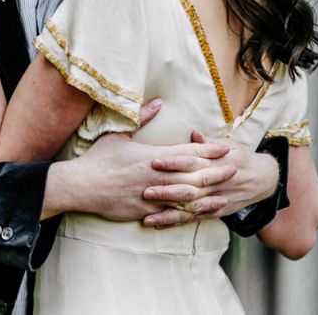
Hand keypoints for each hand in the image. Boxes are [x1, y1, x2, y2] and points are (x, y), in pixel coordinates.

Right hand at [42, 130, 234, 222]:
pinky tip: (199, 214)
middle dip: (216, 173)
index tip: (224, 148)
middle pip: (193, 176)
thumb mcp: (119, 133)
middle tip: (234, 170)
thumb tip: (157, 103)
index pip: (187, 153)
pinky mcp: (145, 211)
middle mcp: (156, 176)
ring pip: (186, 198)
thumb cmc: (99, 158)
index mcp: (152, 156)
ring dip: (208, 195)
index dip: (207, 150)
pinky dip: (188, 214)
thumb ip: (142, 117)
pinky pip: (172, 214)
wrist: (83, 185)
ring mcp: (152, 196)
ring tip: (225, 194)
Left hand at [142, 130, 278, 226]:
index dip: (174, 162)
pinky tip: (161, 224)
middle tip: (146, 192)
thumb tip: (194, 133)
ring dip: (170, 213)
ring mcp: (216, 199)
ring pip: (190, 207)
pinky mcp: (217, 211)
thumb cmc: (240, 156)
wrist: (264, 178)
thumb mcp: (228, 144)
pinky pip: (196, 218)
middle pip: (189, 187)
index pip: (191, 161)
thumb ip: (208, 142)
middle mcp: (215, 182)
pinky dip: (179, 222)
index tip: (155, 161)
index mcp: (215, 162)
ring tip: (149, 217)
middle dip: (167, 191)